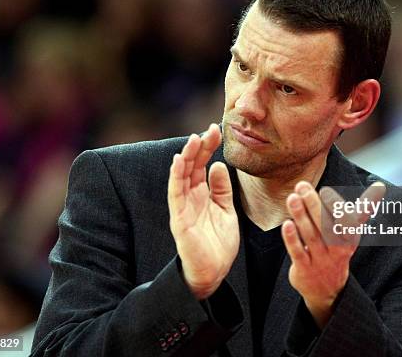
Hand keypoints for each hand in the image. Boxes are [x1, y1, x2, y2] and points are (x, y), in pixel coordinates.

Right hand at [168, 124, 239, 299]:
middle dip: (199, 147)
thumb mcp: (226, 211)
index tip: (217, 130)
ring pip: (181, 176)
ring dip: (186, 157)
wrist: (213, 272)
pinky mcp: (179, 219)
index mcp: (202, 195)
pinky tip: (180, 161)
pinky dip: (176, 176)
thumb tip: (219, 165)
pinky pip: (175, 194)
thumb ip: (222, 189)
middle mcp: (190, 198)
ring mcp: (183, 207)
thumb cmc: (218, 244)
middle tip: (209, 129)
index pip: (202, 165)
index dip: (208, 148)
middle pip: (192, 167)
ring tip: (193, 139)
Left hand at [282, 181, 385, 327]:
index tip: (326, 191)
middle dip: (313, 204)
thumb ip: (362, 210)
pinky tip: (287, 224)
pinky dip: (292, 239)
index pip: (345, 222)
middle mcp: (337, 250)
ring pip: (311, 236)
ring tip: (292, 198)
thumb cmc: (337, 251)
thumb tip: (379, 186)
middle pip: (326, 226)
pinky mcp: (304, 270)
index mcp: (350, 239)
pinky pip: (298, 253)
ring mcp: (320, 261)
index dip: (336, 207)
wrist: (328, 291)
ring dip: (301, 216)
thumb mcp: (351, 233)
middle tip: (302, 186)